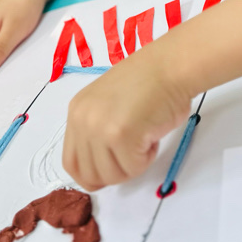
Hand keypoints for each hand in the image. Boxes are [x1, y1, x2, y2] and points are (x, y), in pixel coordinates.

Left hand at [63, 43, 190, 189]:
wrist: (170, 66)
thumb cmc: (148, 82)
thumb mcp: (108, 105)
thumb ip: (97, 131)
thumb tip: (99, 167)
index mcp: (76, 112)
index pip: (71, 163)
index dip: (92, 175)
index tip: (112, 171)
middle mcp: (82, 120)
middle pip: (90, 175)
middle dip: (116, 172)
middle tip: (134, 152)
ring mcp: (99, 128)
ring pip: (112, 176)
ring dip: (133, 164)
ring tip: (144, 138)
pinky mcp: (120, 136)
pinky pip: (133, 168)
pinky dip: (148, 158)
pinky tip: (152, 135)